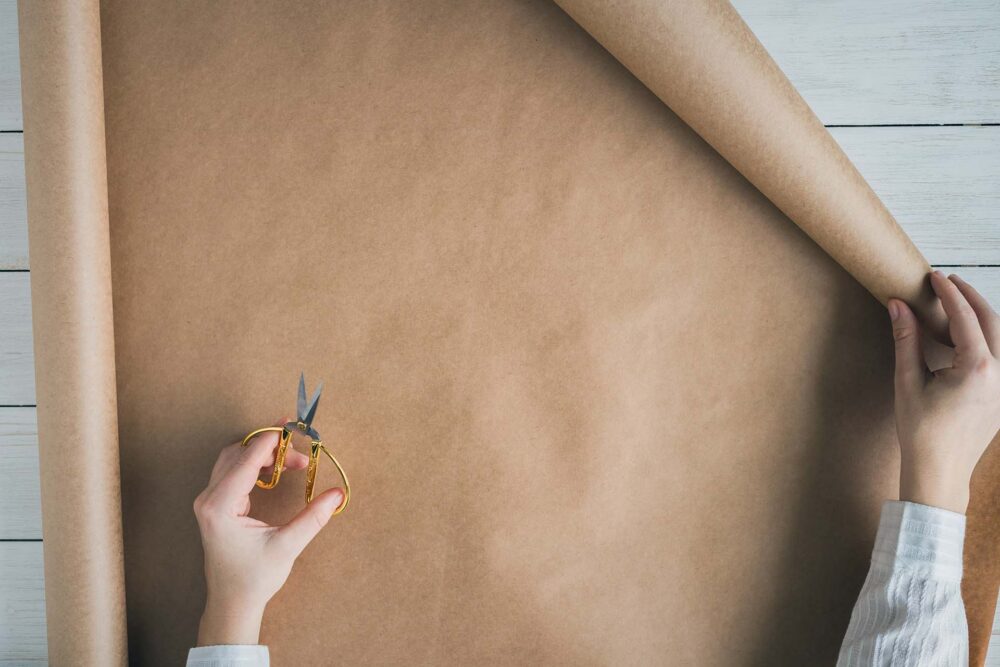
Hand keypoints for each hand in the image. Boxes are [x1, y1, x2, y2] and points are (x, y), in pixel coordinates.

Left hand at [193, 424, 345, 644]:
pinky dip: (254, 466)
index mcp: (221, 507)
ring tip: (292, 461)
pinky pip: (232, 473)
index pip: (246, 461)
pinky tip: (275, 472)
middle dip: (269, 448)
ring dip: (262, 455)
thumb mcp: (287, 546)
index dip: (270, 442)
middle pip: (237, 454)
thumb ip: (313, 517)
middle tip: (298, 452)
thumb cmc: (254, 578)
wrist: (232, 602)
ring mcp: (209, 502)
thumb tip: (337, 494)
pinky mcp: (215, 505)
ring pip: (233, 460)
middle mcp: (209, 499)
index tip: (290, 429)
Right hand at [889, 271, 999, 513]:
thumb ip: (907, 339)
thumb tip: (899, 305)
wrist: (939, 472)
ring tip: (959, 302)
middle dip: (970, 297)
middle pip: (992, 321)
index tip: (934, 277)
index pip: (965, 317)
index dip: (949, 293)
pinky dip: (987, 337)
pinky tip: (967, 335)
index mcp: (978, 368)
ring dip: (981, 316)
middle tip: (949, 281)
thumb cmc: (921, 432)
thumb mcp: (908, 381)